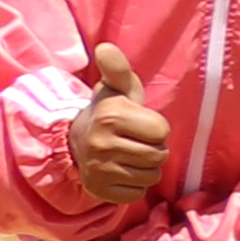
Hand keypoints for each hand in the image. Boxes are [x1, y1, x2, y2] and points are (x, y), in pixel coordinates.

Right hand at [63, 43, 164, 207]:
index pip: (161, 131)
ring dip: (146, 168)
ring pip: (150, 176)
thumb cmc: (111, 111)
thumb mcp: (118, 88)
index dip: (156, 128)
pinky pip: (137, 193)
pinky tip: (120, 171)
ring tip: (128, 155)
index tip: (139, 124)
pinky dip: (134, 185)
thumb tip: (105, 47)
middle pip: (159, 156)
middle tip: (134, 141)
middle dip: (154, 149)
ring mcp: (98, 170)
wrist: (77, 140)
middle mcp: (102, 144)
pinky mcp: (99, 191)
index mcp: (111, 117)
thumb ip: (118, 68)